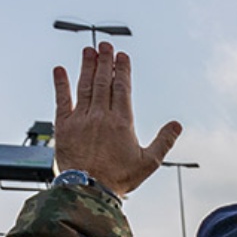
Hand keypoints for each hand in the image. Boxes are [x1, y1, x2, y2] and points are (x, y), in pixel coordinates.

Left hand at [52, 43, 181, 196]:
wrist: (88, 190)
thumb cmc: (118, 178)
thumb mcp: (148, 162)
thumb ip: (164, 141)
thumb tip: (177, 125)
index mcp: (122, 122)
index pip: (122, 87)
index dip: (121, 69)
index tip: (121, 56)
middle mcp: (101, 116)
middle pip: (103, 81)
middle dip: (104, 61)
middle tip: (105, 45)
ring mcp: (81, 119)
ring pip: (84, 86)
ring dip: (86, 66)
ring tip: (88, 51)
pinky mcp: (64, 126)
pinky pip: (61, 100)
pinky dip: (61, 84)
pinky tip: (60, 70)